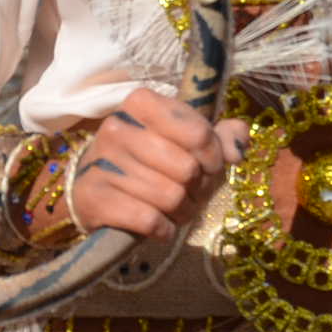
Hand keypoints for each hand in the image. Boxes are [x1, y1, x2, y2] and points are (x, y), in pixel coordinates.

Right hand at [68, 89, 250, 241]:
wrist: (98, 186)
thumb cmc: (151, 159)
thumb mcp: (186, 139)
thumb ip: (222, 137)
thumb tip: (237, 151)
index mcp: (142, 103)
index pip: (199, 133)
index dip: (214, 157)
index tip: (209, 166)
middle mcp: (117, 126)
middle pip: (187, 169)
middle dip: (199, 189)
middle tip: (191, 192)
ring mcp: (102, 162)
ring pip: (171, 197)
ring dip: (183, 211)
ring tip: (176, 208)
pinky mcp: (94, 197)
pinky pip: (149, 220)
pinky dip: (164, 229)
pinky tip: (159, 224)